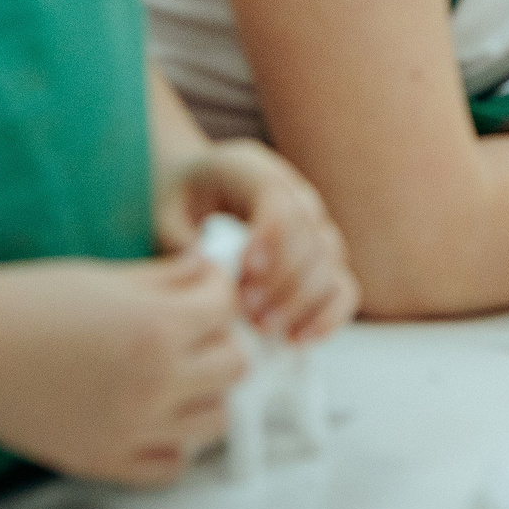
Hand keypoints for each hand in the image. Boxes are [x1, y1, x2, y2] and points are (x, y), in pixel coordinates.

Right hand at [0, 255, 244, 485]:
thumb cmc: (25, 304)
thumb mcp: (109, 275)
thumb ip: (168, 277)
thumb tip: (207, 272)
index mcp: (157, 328)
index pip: (228, 308)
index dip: (218, 287)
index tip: (202, 283)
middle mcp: (153, 384)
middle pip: (234, 365)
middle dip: (220, 339)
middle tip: (195, 327)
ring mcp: (131, 429)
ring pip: (216, 418)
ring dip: (207, 392)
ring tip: (178, 370)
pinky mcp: (105, 461)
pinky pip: (172, 465)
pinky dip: (175, 442)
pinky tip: (155, 413)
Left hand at [155, 138, 358, 342]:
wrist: (195, 194)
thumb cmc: (178, 203)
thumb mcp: (164, 210)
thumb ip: (177, 236)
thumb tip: (203, 267)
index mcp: (253, 169)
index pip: (280, 198)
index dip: (271, 237)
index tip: (244, 273)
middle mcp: (295, 193)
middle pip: (311, 234)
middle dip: (282, 279)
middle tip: (247, 311)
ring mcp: (315, 226)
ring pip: (331, 262)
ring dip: (302, 301)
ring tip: (264, 329)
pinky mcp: (322, 259)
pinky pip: (344, 286)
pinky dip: (330, 315)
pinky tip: (298, 340)